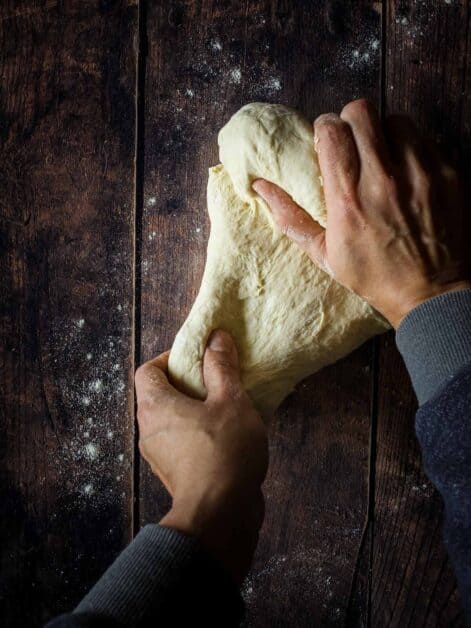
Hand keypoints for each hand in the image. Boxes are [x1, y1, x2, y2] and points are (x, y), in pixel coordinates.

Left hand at [134, 329, 267, 582]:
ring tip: (226, 407)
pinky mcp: (174, 474)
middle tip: (216, 381)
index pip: (148, 370)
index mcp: (155, 406)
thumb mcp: (231, 400)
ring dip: (195, 410)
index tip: (198, 359)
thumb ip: (222, 367)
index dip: (170, 359)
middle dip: (187, 384)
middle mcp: (149, 429)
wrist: (220, 516)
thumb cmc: (224, 452)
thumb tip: (216, 338)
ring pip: (172, 420)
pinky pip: (182, 442)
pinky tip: (227, 435)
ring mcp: (159, 455)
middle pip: (159, 395)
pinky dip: (198, 433)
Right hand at [253, 99, 469, 327]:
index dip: (325, 128)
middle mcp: (383, 180)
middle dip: (351, 120)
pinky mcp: (447, 174)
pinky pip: (424, 139)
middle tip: (352, 140)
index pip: (331, 131)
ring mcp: (419, 174)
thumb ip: (291, 217)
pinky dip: (411, 147)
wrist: (431, 293)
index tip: (327, 140)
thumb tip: (260, 186)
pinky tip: (406, 170)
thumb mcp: (324, 255)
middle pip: (361, 112)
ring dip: (383, 132)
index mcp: (347, 199)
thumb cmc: (373, 276)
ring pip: (395, 119)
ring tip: (382, 155)